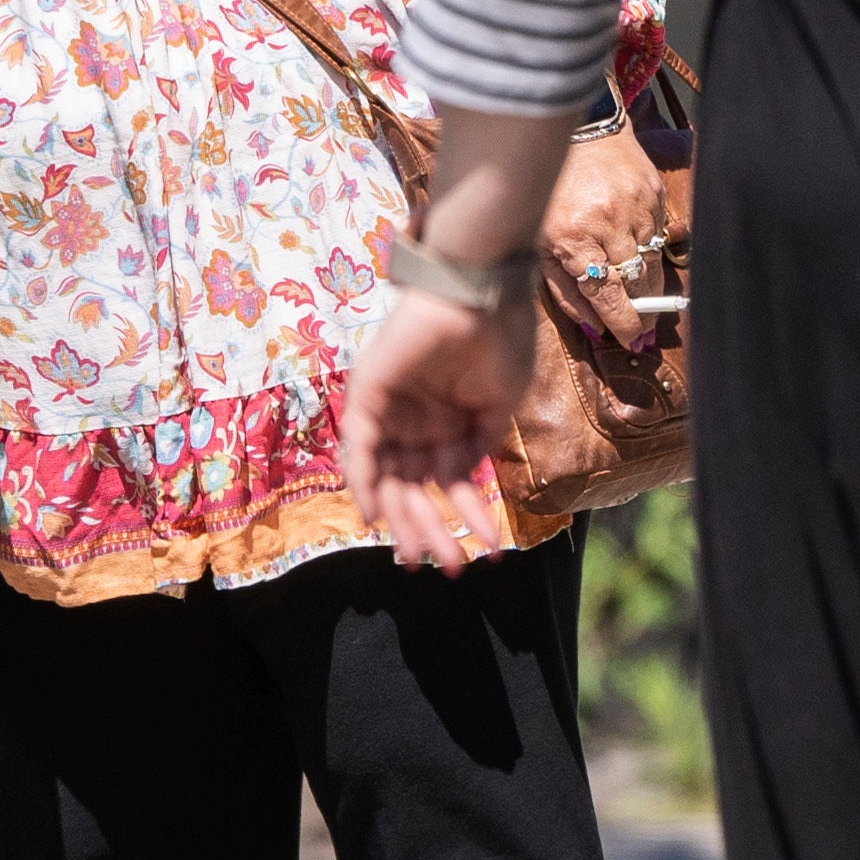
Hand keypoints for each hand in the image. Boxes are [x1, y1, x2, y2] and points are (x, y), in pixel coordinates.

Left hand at [342, 284, 536, 568]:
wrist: (484, 291)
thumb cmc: (500, 338)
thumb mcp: (497, 406)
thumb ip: (475, 447)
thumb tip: (459, 486)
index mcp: (448, 421)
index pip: (447, 481)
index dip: (465, 517)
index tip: (484, 552)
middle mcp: (416, 420)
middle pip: (415, 488)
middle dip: (432, 529)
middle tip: (447, 568)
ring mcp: (391, 409)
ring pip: (389, 478)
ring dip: (404, 520)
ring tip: (419, 557)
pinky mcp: (368, 394)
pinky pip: (360, 448)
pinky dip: (365, 483)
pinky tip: (379, 517)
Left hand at [535, 129, 669, 347]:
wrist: (576, 130)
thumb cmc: (548, 191)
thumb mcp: (539, 243)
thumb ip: (564, 288)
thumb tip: (593, 327)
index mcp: (572, 236)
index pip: (607, 294)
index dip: (624, 323)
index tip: (633, 341)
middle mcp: (607, 221)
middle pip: (636, 284)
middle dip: (643, 314)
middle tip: (646, 333)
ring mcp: (634, 206)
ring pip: (653, 264)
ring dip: (651, 290)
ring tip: (649, 307)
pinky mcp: (653, 193)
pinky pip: (659, 237)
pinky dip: (653, 255)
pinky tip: (644, 263)